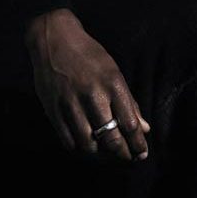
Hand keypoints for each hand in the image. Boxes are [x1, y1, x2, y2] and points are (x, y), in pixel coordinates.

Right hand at [24, 9, 150, 160]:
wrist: (54, 39)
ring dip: (99, 153)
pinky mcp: (52, 109)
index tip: (142, 154)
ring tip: (106, 152)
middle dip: (122, 153)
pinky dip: (78, 147)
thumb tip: (144, 128)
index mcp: (112, 85)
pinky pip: (67, 140)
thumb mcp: (114, 72)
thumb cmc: (89, 55)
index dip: (137, 143)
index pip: (129, 124)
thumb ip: (129, 102)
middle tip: (127, 158)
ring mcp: (70, 104)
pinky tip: (86, 146)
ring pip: (88, 143)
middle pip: (110, 138)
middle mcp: (93, 96)